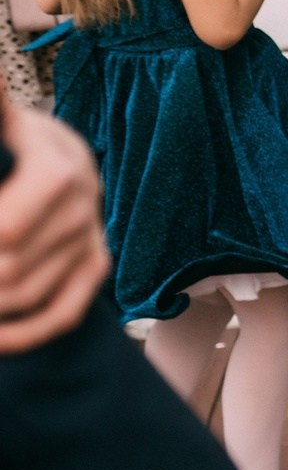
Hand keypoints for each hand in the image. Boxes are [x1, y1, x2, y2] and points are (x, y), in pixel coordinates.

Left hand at [0, 105, 109, 353]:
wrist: (57, 147)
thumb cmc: (5, 136)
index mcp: (56, 167)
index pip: (7, 233)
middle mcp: (83, 204)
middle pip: (11, 271)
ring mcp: (92, 236)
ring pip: (29, 297)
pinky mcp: (96, 263)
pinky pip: (64, 313)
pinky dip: (23, 334)